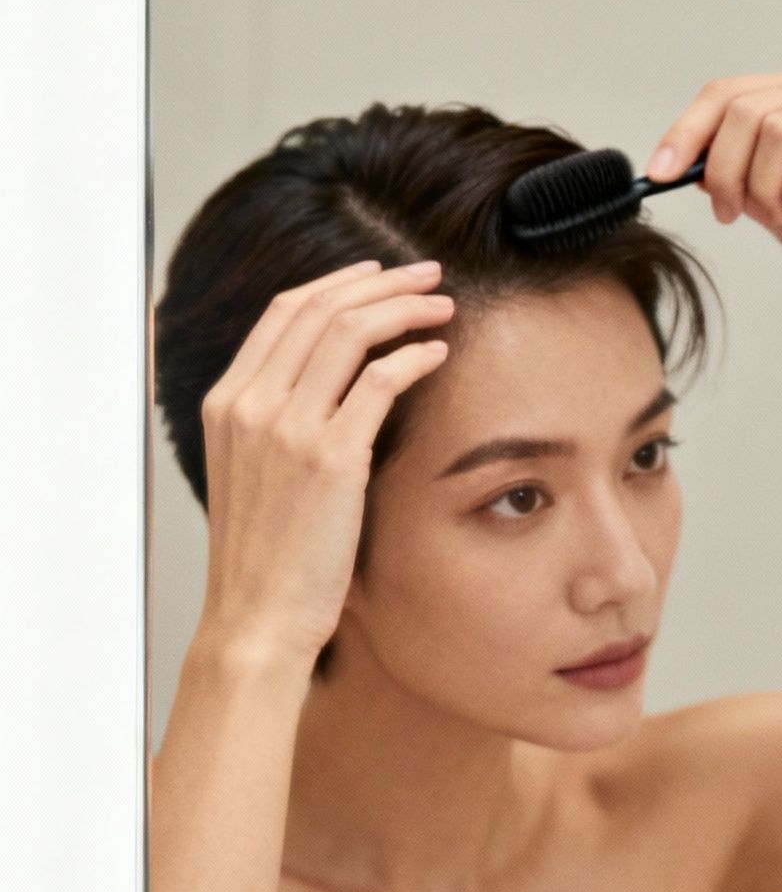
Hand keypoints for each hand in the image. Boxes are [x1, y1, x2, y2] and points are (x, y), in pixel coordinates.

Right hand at [193, 259, 453, 674]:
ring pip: (350, 333)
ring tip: (445, 306)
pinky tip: (440, 353)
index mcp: (226, 402)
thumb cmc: (266, 555)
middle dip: (381, 283)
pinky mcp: (329, 457)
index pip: (282, 313)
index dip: (337, 284)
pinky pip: (380, 382)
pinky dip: (415, 356)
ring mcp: (286, 428)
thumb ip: (276, 422)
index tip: (380, 275)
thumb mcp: (254, 473)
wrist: (257, 616)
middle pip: (320, 310)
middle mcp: (250, 405)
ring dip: (405, 309)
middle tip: (429, 275)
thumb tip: (325, 385)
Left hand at [644, 68, 781, 305]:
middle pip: (747, 108)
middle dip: (725, 169)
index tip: (658, 174)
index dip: (686, 131)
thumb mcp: (768, 201)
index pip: (728, 91)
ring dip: (765, 186)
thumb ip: (731, 175)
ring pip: (779, 131)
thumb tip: (681, 161)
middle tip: (731, 213)